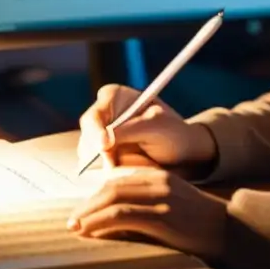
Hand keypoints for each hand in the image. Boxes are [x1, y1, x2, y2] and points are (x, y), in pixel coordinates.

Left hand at [67, 167, 226, 258]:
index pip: (119, 179)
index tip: (83, 209)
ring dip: (89, 214)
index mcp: (159, 176)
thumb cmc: (200, 222)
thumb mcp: (173, 203)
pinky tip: (92, 233)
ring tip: (76, 228)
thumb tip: (115, 218)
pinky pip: (122, 216)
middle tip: (72, 221)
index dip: (96, 194)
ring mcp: (160, 199)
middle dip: (87, 204)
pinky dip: (101, 223)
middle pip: (111, 187)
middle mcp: (158, 182)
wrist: (230, 229)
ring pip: (112, 200)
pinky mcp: (161, 216)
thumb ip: (148, 202)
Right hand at [77, 84, 216, 170]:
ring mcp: (101, 133)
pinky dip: (104, 169)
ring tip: (124, 167)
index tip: (105, 147)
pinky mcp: (103, 152)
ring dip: (101, 162)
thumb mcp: (156, 127)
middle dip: (97, 152)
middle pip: (87, 134)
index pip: (94, 114)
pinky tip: (121, 172)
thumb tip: (103, 142)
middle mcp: (104, 113)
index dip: (95, 131)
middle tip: (113, 165)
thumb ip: (128, 131)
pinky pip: (95, 163)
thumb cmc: (173, 133)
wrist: (182, 150)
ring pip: (88, 151)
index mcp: (115, 96)